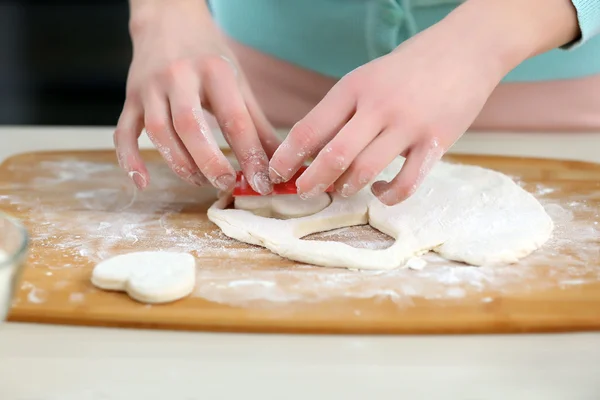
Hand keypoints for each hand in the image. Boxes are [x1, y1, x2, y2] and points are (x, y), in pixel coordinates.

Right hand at [114, 0, 278, 193]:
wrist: (167, 20)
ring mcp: (151, 88)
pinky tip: (143, 182)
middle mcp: (179, 77)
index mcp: (214, 71)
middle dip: (209, 161)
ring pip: (158, 132)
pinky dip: (129, 160)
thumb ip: (256, 123)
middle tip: (226, 184)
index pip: (234, 119)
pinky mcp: (130, 99)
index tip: (261, 183)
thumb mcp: (237, 82)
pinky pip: (124, 132)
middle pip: (190, 126)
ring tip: (199, 180)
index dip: (249, 155)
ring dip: (179, 163)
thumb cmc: (208, 56)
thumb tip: (278, 160)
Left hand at [268, 0, 579, 205]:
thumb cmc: (408, 68)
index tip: (276, 173)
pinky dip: (388, 195)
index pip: (310, 128)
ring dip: (346, 188)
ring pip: (365, 170)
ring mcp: (408, 125)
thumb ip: (341, 111)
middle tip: (303, 192)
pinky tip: (380, 191)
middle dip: (311, 181)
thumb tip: (309, 150)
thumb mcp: (367, 78)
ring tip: (340, 190)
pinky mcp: (436, 142)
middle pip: (333, 155)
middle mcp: (378, 106)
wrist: (465, 48)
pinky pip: (407, 182)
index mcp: (354, 88)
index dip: (287, 157)